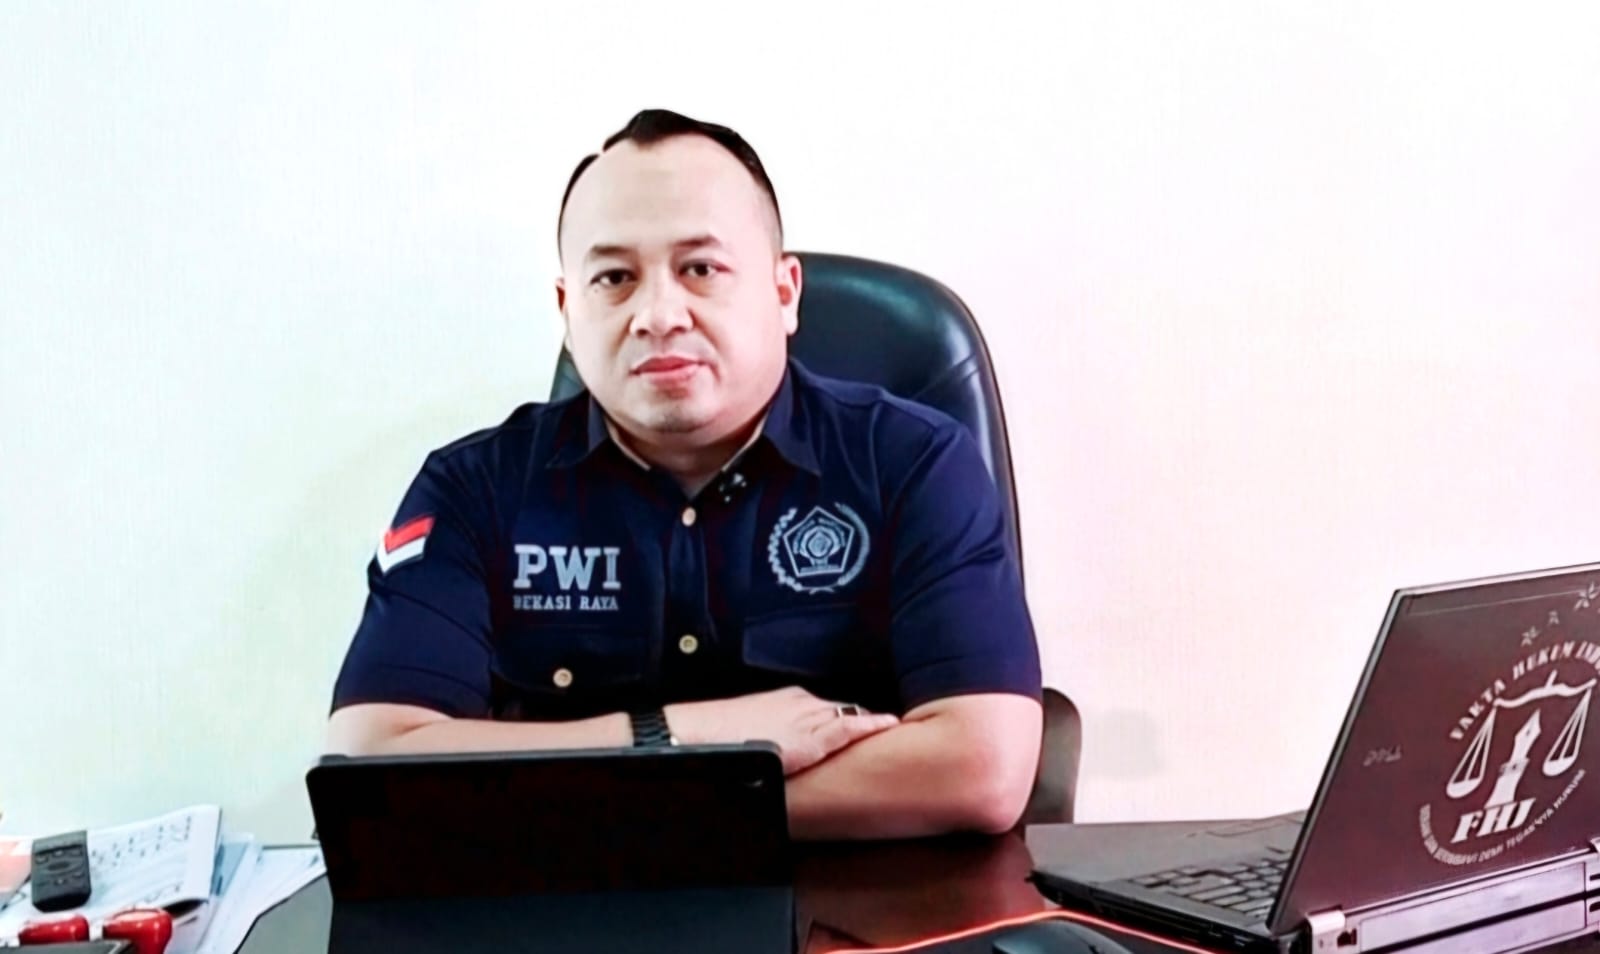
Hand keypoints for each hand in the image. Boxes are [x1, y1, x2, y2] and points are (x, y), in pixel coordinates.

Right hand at [665, 687, 898, 774]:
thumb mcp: (750, 732)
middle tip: (888, 729)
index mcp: (787, 700)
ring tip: (894, 729)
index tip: (865, 724)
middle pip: (843, 711)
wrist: (697, 736)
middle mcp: (801, 703)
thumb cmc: (715, 739)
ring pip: (850, 717)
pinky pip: (849, 729)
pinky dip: (871, 728)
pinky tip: (889, 726)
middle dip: (864, 720)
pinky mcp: (809, 738)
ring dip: (871, 724)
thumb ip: (770, 737)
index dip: (848, 718)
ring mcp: (807, 718)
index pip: (826, 708)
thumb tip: (774, 750)